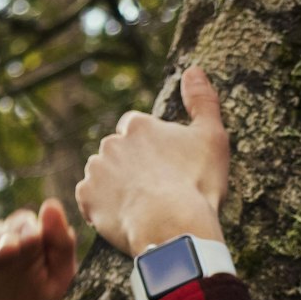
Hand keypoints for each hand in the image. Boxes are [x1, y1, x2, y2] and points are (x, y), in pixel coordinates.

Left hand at [75, 65, 228, 257]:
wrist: (174, 229)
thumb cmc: (197, 185)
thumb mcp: (213, 138)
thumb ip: (203, 101)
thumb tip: (194, 69)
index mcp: (138, 125)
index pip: (137, 129)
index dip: (151, 150)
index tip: (165, 169)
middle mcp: (111, 143)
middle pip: (118, 152)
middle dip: (131, 167)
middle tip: (155, 192)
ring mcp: (97, 171)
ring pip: (103, 175)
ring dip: (116, 186)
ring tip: (140, 208)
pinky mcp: (87, 199)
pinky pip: (90, 200)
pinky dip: (102, 208)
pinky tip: (124, 218)